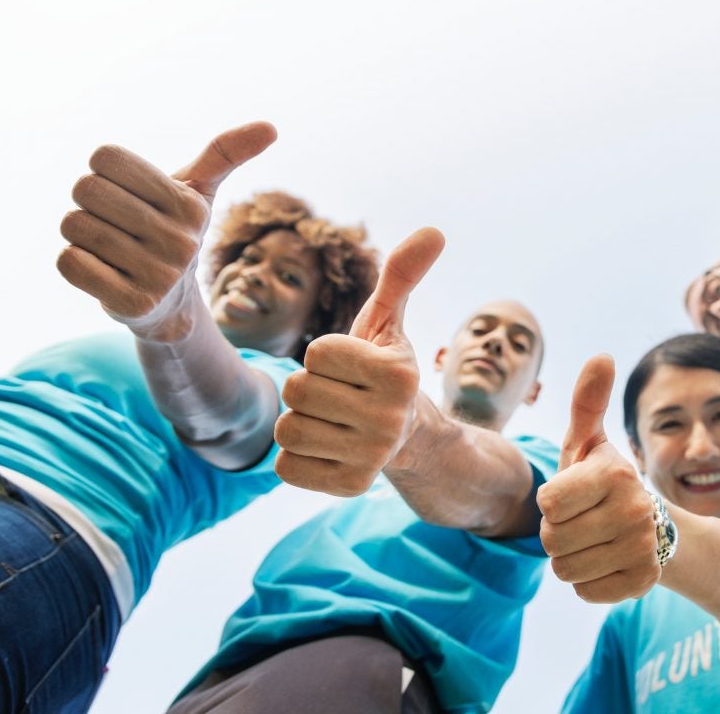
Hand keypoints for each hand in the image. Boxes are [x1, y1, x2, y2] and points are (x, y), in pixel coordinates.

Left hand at [57, 121, 276, 338]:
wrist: (170, 306)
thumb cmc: (174, 233)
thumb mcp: (200, 191)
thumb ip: (225, 153)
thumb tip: (271, 127)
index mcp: (190, 205)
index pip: (106, 157)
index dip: (104, 173)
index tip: (125, 194)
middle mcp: (180, 242)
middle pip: (85, 189)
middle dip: (87, 204)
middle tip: (114, 223)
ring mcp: (158, 275)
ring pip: (74, 225)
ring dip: (80, 235)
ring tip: (109, 249)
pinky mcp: (131, 303)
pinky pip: (70, 262)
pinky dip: (75, 262)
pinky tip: (102, 271)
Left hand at [273, 227, 444, 495]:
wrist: (406, 439)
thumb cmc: (381, 371)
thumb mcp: (388, 322)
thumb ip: (401, 275)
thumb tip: (433, 230)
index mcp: (398, 373)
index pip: (316, 352)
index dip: (324, 356)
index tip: (350, 369)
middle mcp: (390, 419)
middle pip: (297, 391)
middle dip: (310, 390)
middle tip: (339, 399)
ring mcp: (372, 458)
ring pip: (287, 430)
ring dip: (301, 423)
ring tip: (332, 423)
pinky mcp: (350, 487)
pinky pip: (285, 466)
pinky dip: (297, 458)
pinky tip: (328, 450)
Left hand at [536, 355, 660, 602]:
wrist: (653, 527)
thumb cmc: (603, 480)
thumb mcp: (589, 443)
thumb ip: (587, 403)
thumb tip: (601, 356)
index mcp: (615, 474)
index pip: (547, 503)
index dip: (551, 502)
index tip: (572, 494)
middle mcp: (636, 511)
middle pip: (551, 540)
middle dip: (557, 533)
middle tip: (582, 521)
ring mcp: (644, 549)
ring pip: (565, 570)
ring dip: (570, 559)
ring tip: (593, 541)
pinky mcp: (644, 582)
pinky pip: (585, 591)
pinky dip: (588, 582)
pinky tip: (606, 562)